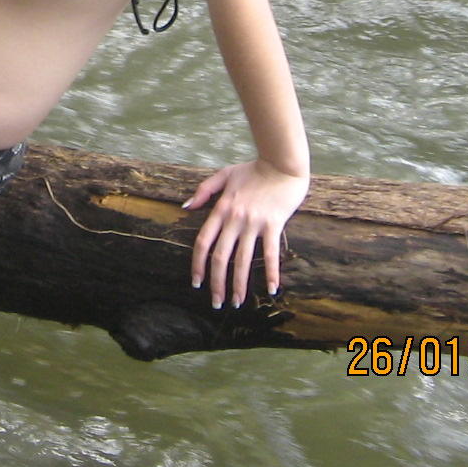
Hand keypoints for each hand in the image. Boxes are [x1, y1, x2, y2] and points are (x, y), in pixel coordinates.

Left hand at [183, 159, 308, 309]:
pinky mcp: (274, 224)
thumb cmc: (254, 169)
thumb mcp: (224, 175)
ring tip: (237, 303)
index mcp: (221, 209)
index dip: (197, 264)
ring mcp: (254, 223)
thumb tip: (186, 207)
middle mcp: (234, 219)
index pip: (203, 242)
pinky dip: (271, 273)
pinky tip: (271, 290)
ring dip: (239, 284)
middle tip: (216, 303)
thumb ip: (203, 191)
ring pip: (243, 260)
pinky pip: (270, 253)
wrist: (281, 162)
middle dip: (216, 283)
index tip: (196, 282)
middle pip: (220, 257)